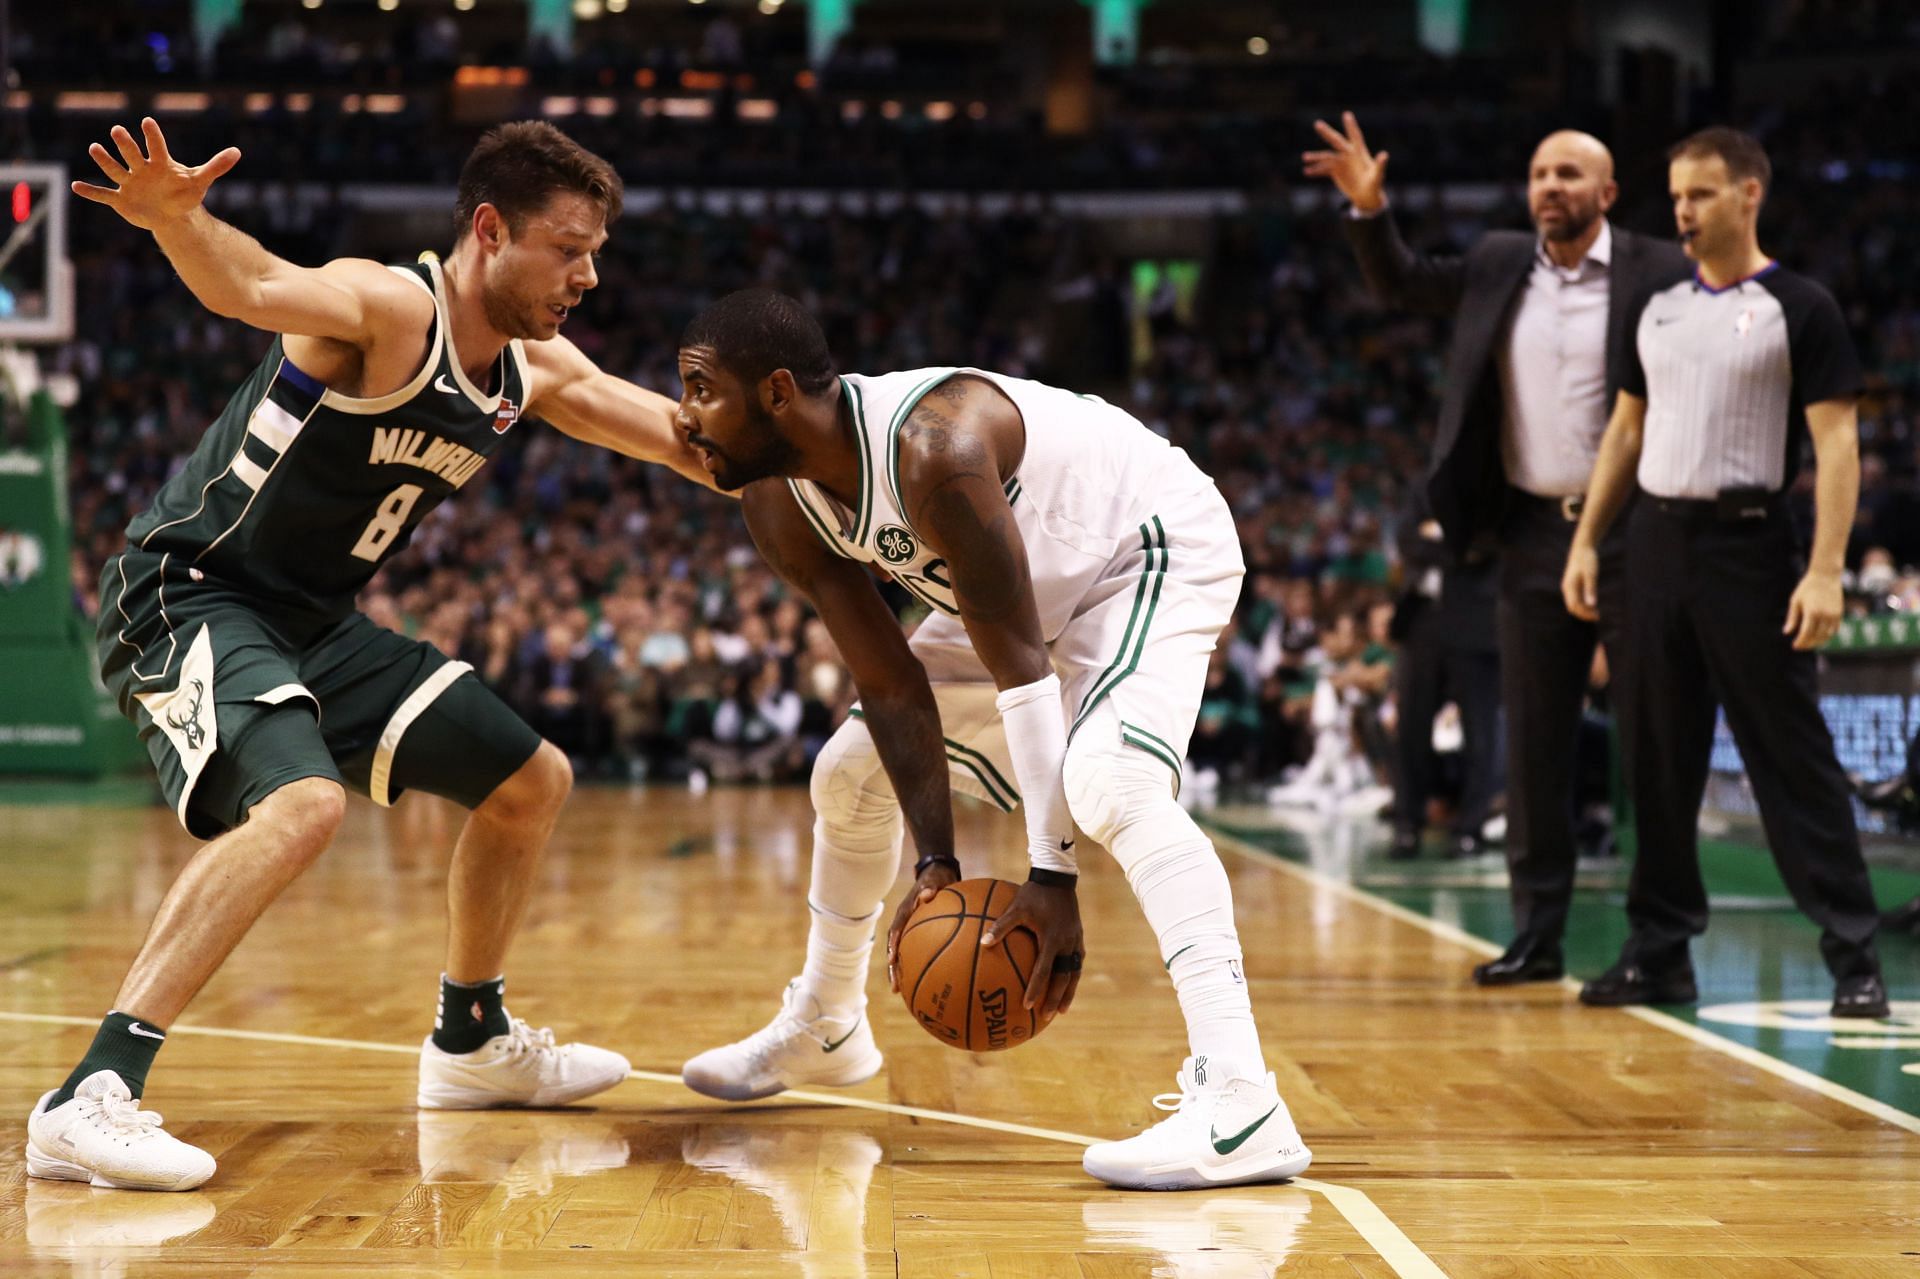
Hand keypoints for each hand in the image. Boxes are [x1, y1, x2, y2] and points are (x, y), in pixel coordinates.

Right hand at [71, 118, 240, 231]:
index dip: (153, 136)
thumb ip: (216, 166)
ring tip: (94, 148)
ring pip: (115, 169)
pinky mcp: (121, 199)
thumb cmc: (184, 192)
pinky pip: (104, 195)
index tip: (148, 122)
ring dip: (105, 160)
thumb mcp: (201, 180)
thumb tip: (238, 152)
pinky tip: (76, 186)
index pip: (157, 147)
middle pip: (132, 154)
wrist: (172, 213)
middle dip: (125, 144)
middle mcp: (141, 169)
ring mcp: (129, 183)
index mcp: (160, 163)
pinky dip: (91, 192)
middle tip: (118, 130)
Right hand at [885, 859, 960, 991]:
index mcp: (905, 910)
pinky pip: (914, 952)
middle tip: (895, 987)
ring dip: (900, 972)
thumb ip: (931, 886)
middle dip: (893, 968)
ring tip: (900, 992)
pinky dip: (915, 966)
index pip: (896, 929)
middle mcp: (904, 922)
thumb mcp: (936, 879)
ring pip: (901, 953)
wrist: (939, 874)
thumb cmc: (938, 877)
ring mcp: (909, 929)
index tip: (892, 960)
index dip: (893, 945)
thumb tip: (927, 894)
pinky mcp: (918, 934)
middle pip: (894, 948)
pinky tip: (922, 982)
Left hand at [980, 880, 1083, 1017]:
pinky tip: (1066, 985)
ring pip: (1074, 973)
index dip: (1037, 989)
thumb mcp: (1016, 908)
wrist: (1058, 878)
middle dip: (1056, 998)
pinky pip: (1076, 962)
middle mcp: (1066, 943)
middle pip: (1064, 978)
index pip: (1044, 971)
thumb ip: (1001, 926)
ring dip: (1068, 992)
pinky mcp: (1078, 937)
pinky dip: (1072, 977)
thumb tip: (982, 943)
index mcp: (1051, 939)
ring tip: (1061, 1010)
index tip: (1028, 1006)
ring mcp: (1075, 941)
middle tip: (1047, 1016)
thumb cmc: (1033, 893)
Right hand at [1302, 111, 1388, 212]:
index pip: (1355, 136)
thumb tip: (1384, 155)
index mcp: (1359, 152)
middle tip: (1317, 124)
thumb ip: (1380, 165)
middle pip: (1336, 141)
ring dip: (1316, 156)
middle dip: (1327, 133)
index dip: (1351, 126)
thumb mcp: (1378, 175)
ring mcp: (1340, 162)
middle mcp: (1348, 154)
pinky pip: (1323, 169)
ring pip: (1326, 156)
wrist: (1365, 195)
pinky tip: (1306, 172)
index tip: (1347, 114)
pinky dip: (1315, 170)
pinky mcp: (1335, 171)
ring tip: (1305, 157)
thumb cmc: (1374, 184)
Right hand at [1562, 543, 1599, 621]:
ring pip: (1574, 604)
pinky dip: (1584, 604)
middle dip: (1583, 614)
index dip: (1584, 614)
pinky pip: (1577, 599)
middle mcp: (1567, 588)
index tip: (1597, 617)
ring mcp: (1569, 587)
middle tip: (1598, 617)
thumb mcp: (1591, 574)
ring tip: (1597, 613)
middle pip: (1572, 607)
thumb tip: (1592, 605)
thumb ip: (1591, 589)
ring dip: (1584, 610)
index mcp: (1569, 587)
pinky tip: (1594, 605)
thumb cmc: (1587, 560)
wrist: (1582, 548)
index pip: (1574, 606)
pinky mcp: (1574, 585)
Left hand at [1785, 569, 1842, 650]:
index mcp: (1812, 612)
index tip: (1794, 646)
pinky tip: (1819, 637)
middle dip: (1808, 644)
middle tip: (1801, 646)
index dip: (1801, 642)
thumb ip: (1792, 618)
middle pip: (1817, 637)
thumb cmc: (1807, 587)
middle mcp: (1825, 615)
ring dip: (1818, 642)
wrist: (1826, 576)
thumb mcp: (1795, 601)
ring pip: (1827, 636)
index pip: (1806, 634)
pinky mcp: (1840, 613)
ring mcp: (1834, 615)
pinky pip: (1834, 630)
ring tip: (1809, 643)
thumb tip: (1786, 632)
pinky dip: (1827, 636)